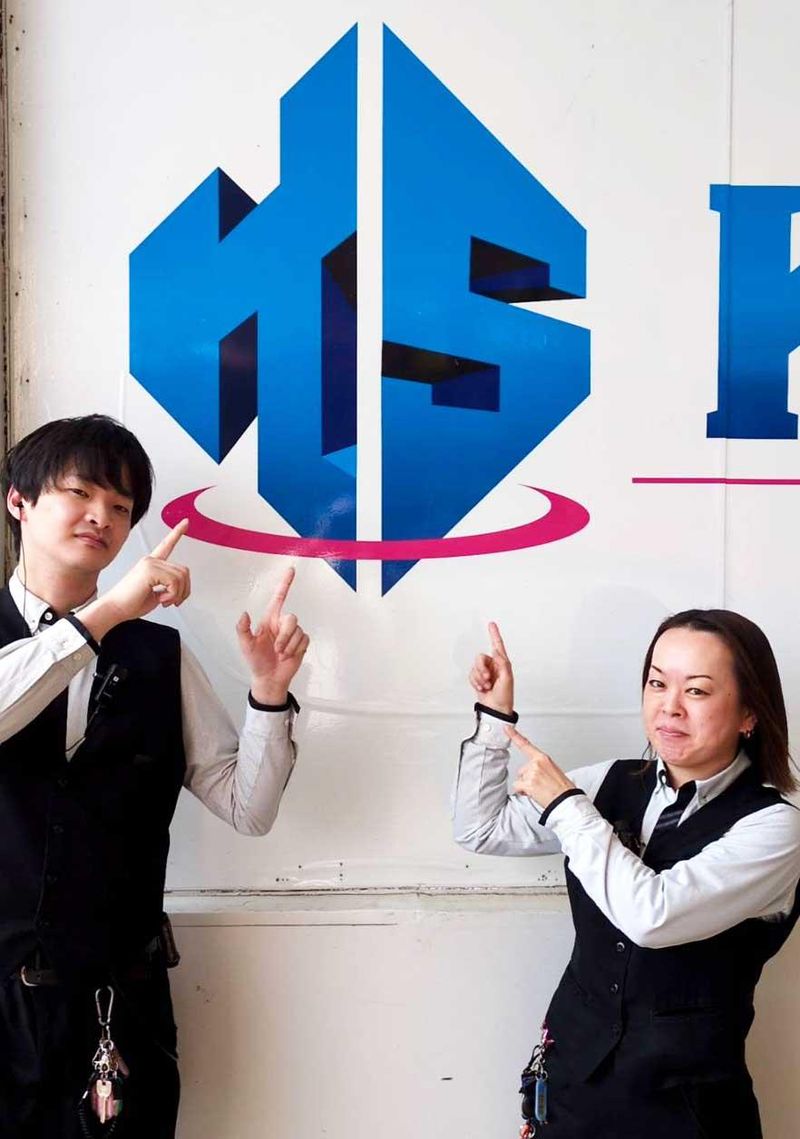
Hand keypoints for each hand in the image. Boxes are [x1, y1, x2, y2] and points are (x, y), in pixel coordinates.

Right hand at [81, 520, 190, 639]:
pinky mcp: (150, 570)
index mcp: (151, 564)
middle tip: (172, 601)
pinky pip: (174, 582)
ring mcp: (150, 564)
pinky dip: (172, 594)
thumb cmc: (132, 603)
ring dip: (178, 594)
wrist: (115, 608)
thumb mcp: (156, 593)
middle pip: (184, 571)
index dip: (177, 532)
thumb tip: (181, 588)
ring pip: (181, 577)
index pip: (166, 545)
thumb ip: (168, 586)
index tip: (186, 522)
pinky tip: (161, 599)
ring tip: (165, 600)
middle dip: (183, 590)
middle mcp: (151, 561)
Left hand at [237, 567, 308, 704]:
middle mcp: (282, 624)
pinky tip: (288, 656)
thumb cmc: (256, 661)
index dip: (285, 583)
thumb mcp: (245, 645)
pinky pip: (304, 640)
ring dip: (289, 646)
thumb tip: (244, 613)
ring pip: (298, 631)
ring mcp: (293, 633)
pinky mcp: (301, 643)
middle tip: (277, 650)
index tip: (290, 570)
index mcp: (269, 620)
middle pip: (291, 618)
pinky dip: (296, 650)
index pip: (279, 597)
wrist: (269, 678)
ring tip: (281, 655)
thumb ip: (243, 629)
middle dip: (285, 635)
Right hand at [468, 622, 513, 714]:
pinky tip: (481, 688)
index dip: (494, 634)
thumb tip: (496, 651)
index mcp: (502, 663)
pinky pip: (471, 675)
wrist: (496, 709)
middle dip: (481, 669)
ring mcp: (485, 672)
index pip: (497, 645)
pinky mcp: (478, 679)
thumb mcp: (507, 678)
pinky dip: (475, 682)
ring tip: (486, 686)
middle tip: (487, 678)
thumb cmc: (505, 696)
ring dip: (479, 678)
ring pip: (475, 667)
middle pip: (480, 658)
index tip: (491, 624)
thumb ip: (502, 663)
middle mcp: (493, 665)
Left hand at [505, 725, 574, 810]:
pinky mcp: (528, 783)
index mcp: (543, 758)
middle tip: (540, 785)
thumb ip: (540, 767)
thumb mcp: (553, 770)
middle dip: (527, 778)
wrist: (566, 800)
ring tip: (540, 790)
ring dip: (526, 786)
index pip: (526, 744)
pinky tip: (533, 793)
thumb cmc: (562, 788)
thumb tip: (531, 772)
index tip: (506, 728)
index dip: (514, 735)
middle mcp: (536, 763)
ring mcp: (531, 773)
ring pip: (520, 779)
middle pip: (522, 769)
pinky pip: (518, 786)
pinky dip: (523, 792)